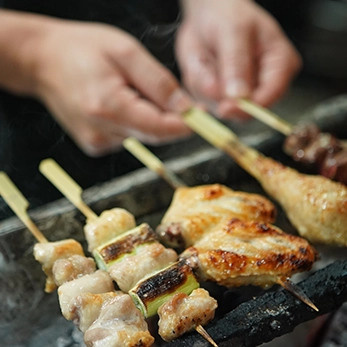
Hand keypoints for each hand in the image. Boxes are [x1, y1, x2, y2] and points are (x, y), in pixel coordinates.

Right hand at [32, 20, 191, 155]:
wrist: (42, 61)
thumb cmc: (81, 49)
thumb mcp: (126, 52)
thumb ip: (159, 83)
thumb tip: (185, 109)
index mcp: (108, 107)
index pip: (160, 129)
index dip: (186, 125)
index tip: (202, 116)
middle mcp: (101, 132)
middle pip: (154, 134)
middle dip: (170, 119)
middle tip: (174, 97)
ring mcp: (96, 142)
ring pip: (143, 136)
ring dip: (150, 118)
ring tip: (133, 91)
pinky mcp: (95, 145)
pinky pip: (128, 136)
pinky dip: (135, 121)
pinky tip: (121, 103)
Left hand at [176, 0, 301, 118]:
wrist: (205, 16)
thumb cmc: (228, 15)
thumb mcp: (233, 30)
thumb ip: (236, 63)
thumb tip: (239, 96)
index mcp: (279, 65)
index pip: (272, 94)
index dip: (250, 106)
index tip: (227, 107)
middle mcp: (262, 85)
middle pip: (245, 109)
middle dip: (219, 95)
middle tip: (204, 70)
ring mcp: (240, 95)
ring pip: (219, 106)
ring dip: (203, 85)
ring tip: (204, 58)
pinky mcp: (219, 98)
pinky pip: (203, 102)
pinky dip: (195, 85)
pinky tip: (199, 65)